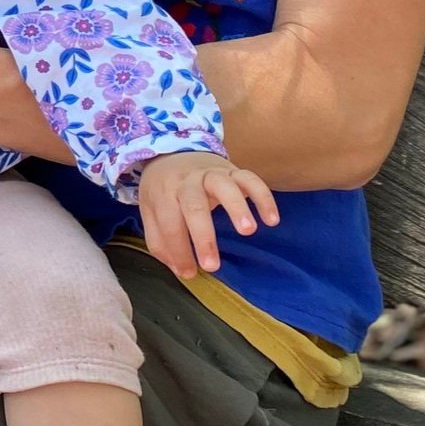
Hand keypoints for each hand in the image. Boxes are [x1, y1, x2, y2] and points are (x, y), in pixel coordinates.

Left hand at [137, 151, 279, 280]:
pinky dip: (263, 197)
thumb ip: (160, 241)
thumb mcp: (152, 211)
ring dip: (237, 208)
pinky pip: (250, 179)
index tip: (188, 272)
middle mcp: (187, 181)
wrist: (175, 152)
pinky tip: (272, 220)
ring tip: (248, 232)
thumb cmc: (164, 190)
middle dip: (203, 236)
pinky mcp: (233, 170)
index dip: (178, 251)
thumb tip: (181, 271)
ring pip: (224, 186)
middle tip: (212, 266)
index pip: (169, 224)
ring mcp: (211, 174)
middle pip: (193, 205)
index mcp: (163, 192)